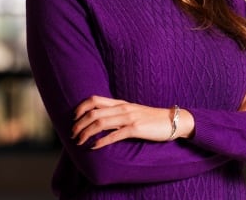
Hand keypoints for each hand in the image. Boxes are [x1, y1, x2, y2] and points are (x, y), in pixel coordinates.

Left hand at [71, 95, 193, 149]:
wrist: (172, 121)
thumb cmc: (151, 119)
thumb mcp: (132, 112)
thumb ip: (117, 114)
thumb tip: (101, 121)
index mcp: (120, 103)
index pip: (94, 99)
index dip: (80, 108)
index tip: (73, 118)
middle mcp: (122, 108)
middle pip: (94, 112)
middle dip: (79, 124)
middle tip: (73, 134)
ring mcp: (129, 117)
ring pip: (101, 122)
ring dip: (86, 132)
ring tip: (79, 141)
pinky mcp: (136, 129)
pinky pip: (115, 134)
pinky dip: (102, 141)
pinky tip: (94, 146)